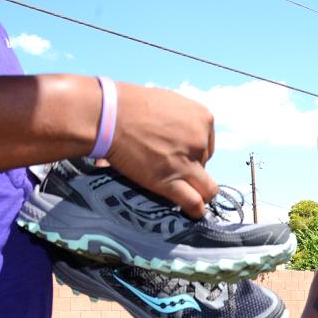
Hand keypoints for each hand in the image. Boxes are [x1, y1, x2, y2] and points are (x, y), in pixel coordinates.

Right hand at [105, 83, 217, 218]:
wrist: (108, 116)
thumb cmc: (131, 105)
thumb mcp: (168, 104)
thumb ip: (179, 122)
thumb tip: (176, 137)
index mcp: (202, 119)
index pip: (207, 145)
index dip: (192, 152)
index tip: (176, 153)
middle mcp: (199, 141)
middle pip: (206, 165)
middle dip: (194, 169)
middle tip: (173, 169)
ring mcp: (187, 163)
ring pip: (208, 189)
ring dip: (200, 194)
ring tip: (189, 197)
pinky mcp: (170, 181)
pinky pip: (193, 202)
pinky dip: (195, 211)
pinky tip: (191, 213)